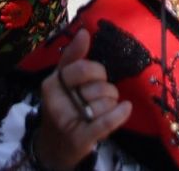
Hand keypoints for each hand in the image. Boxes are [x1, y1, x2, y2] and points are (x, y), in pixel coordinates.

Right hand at [32, 30, 130, 169]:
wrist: (56, 146)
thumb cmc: (64, 106)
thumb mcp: (63, 80)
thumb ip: (73, 56)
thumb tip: (84, 32)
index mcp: (51, 84)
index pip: (81, 68)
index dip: (96, 70)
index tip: (99, 75)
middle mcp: (56, 102)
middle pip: (97, 86)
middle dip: (107, 89)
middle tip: (101, 96)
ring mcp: (67, 121)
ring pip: (105, 104)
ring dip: (111, 105)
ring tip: (103, 110)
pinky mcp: (80, 139)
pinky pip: (105, 122)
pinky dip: (119, 115)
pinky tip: (126, 108)